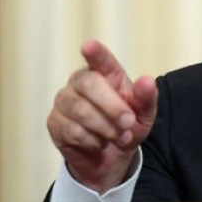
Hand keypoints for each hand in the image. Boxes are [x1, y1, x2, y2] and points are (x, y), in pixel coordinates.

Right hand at [47, 40, 157, 193]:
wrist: (112, 155)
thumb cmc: (128, 125)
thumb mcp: (145, 113)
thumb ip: (146, 97)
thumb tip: (147, 80)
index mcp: (105, 73)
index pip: (99, 59)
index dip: (95, 52)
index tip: (89, 46)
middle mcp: (80, 82)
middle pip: (88, 85)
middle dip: (112, 107)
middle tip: (129, 123)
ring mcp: (64, 101)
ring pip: (80, 111)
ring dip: (106, 128)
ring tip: (120, 137)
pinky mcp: (54, 122)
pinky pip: (73, 131)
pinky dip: (94, 141)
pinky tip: (101, 143)